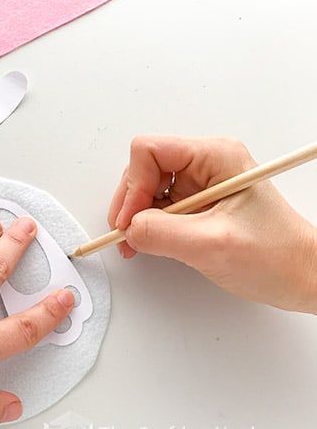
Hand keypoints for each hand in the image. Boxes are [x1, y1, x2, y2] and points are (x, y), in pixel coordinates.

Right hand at [108, 135, 316, 312]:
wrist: (302, 276)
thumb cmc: (277, 256)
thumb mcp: (213, 245)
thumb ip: (162, 234)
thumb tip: (128, 228)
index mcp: (215, 157)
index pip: (149, 152)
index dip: (133, 186)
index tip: (130, 220)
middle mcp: (205, 164)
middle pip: (143, 168)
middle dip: (130, 202)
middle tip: (128, 234)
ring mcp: (200, 184)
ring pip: (146, 188)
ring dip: (136, 216)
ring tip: (138, 243)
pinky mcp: (196, 204)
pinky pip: (157, 206)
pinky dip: (146, 225)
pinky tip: (148, 243)